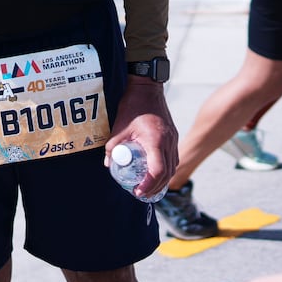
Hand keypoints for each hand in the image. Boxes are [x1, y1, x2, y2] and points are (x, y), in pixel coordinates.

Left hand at [106, 77, 178, 197]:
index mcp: (155, 141)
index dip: (149, 185)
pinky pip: (174, 158)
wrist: (147, 88)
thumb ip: (112, 147)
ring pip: (173, 166)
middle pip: (167, 173)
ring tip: (149, 188)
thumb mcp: (119, 128)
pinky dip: (167, 169)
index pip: (157, 171)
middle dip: (155, 187)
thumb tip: (108, 164)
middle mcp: (168, 141)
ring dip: (163, 180)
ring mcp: (173, 138)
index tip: (138, 191)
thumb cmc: (133, 106)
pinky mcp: (173, 135)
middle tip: (142, 194)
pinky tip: (157, 173)